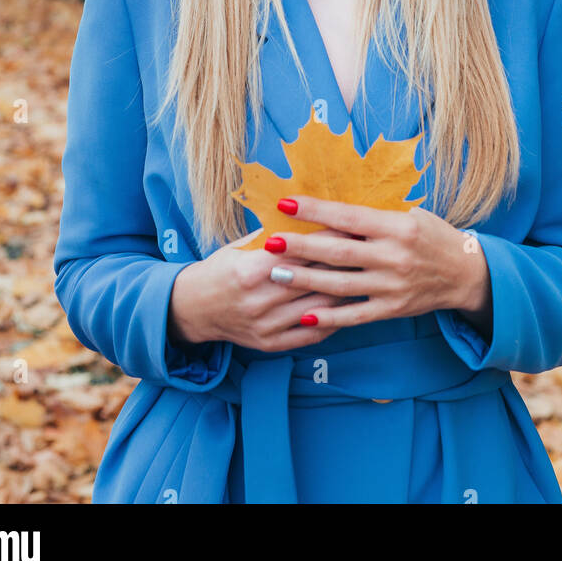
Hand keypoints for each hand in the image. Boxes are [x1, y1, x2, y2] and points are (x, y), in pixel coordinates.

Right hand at [168, 227, 355, 353]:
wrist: (193, 308)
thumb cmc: (220, 269)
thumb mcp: (239, 246)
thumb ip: (272, 235)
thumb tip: (309, 216)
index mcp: (251, 269)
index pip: (300, 250)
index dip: (329, 238)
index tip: (353, 227)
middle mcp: (260, 300)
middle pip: (313, 278)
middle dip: (343, 262)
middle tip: (368, 250)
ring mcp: (266, 325)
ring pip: (318, 307)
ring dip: (344, 291)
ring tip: (365, 277)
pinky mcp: (271, 344)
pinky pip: (312, 334)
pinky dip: (333, 320)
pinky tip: (350, 308)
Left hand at [262, 198, 491, 331]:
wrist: (466, 273)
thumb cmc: (431, 235)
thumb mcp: (409, 214)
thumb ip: (373, 214)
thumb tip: (328, 205)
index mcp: (397, 226)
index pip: (348, 215)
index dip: (315, 210)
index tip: (286, 203)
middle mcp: (394, 256)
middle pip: (338, 251)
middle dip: (300, 246)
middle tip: (270, 241)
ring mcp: (392, 286)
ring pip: (340, 284)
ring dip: (305, 280)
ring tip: (275, 274)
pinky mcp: (392, 310)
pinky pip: (355, 315)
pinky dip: (330, 317)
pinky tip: (305, 314)